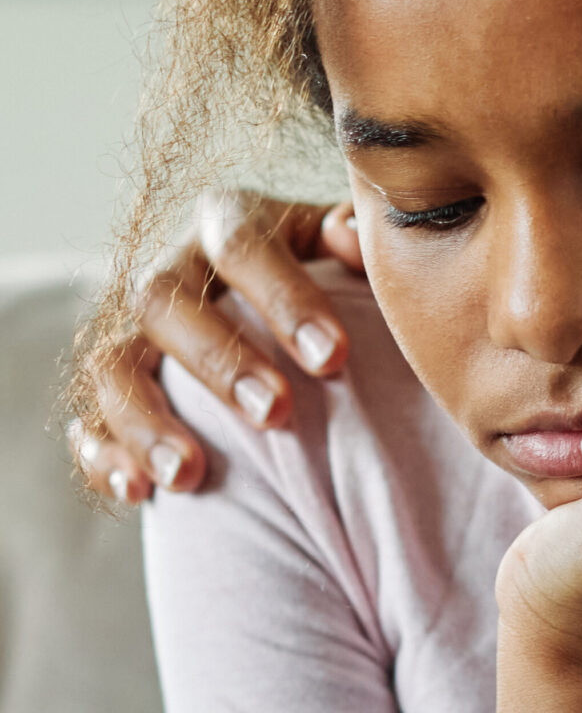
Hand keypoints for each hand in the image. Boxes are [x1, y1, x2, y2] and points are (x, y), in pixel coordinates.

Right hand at [70, 192, 362, 502]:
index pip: (241, 244)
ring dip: (145, 421)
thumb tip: (353, 235)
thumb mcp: (356, 245)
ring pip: (111, 365)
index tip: (333, 356)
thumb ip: (362, 238)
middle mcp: (172, 267)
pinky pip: (88, 420)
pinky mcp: (117, 387)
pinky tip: (140, 492)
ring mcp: (135, 328)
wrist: (297, 306)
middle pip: (163, 300)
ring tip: (189, 475)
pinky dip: (104, 456)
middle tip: (275, 413)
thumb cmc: (342, 274)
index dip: (284, 297)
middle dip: (218, 361)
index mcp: (229, 220)